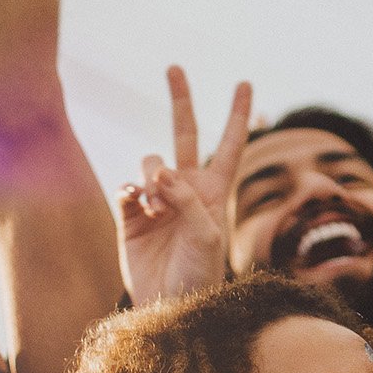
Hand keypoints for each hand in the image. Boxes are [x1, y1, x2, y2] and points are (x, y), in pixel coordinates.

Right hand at [116, 67, 251, 305]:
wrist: (169, 305)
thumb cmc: (199, 275)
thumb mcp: (206, 236)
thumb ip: (186, 198)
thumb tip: (157, 170)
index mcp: (216, 190)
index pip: (230, 143)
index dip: (238, 114)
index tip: (246, 83)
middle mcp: (187, 188)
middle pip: (185, 133)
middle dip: (181, 99)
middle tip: (174, 67)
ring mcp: (157, 198)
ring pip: (151, 160)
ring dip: (153, 177)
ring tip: (157, 208)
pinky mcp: (130, 213)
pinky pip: (127, 186)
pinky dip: (131, 193)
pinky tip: (139, 209)